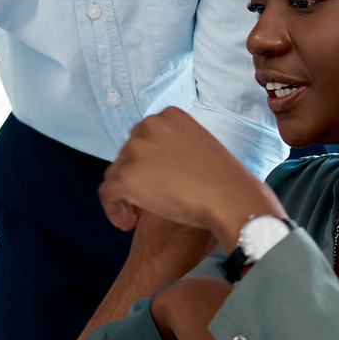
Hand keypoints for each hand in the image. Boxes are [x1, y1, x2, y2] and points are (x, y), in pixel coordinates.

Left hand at [99, 109, 282, 250]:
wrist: (230, 199)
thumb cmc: (223, 182)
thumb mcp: (199, 149)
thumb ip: (174, 149)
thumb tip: (154, 165)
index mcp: (169, 115)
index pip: (143, 138)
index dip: (145, 164)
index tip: (155, 184)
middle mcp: (150, 125)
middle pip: (126, 155)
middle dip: (134, 179)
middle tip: (146, 204)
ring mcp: (136, 150)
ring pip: (115, 174)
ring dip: (124, 195)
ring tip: (136, 216)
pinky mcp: (127, 176)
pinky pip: (108, 194)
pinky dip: (114, 210)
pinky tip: (128, 224)